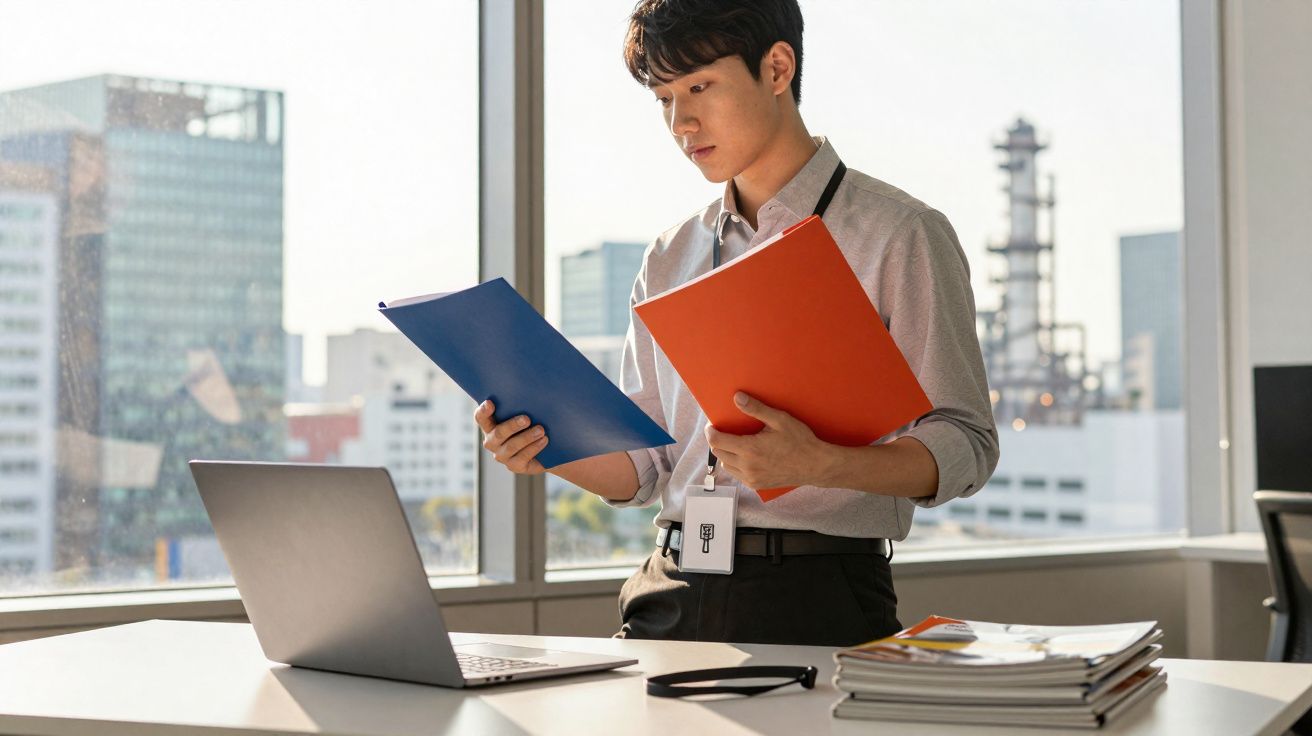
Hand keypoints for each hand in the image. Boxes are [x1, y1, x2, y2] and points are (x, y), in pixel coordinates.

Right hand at [475, 399, 547, 474]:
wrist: (546, 450)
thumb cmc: (532, 426)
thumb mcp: (525, 416)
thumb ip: (520, 407)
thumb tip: (531, 395)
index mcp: (491, 426)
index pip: (481, 418)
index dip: (483, 411)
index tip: (490, 403)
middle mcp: (492, 441)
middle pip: (498, 433)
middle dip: (513, 425)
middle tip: (527, 419)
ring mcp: (502, 455)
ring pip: (511, 446)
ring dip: (527, 437)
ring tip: (541, 430)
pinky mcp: (514, 466)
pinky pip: (522, 457)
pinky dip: (534, 448)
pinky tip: (543, 440)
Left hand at [703, 392, 835, 489]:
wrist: (815, 465)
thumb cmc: (800, 441)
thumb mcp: (779, 419)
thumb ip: (756, 409)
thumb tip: (736, 397)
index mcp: (749, 449)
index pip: (716, 442)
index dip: (711, 432)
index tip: (712, 425)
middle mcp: (747, 467)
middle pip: (718, 453)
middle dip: (717, 441)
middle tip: (724, 431)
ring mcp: (751, 478)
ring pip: (726, 465)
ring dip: (726, 454)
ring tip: (735, 443)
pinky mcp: (757, 485)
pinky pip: (737, 475)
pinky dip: (736, 465)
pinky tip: (745, 456)